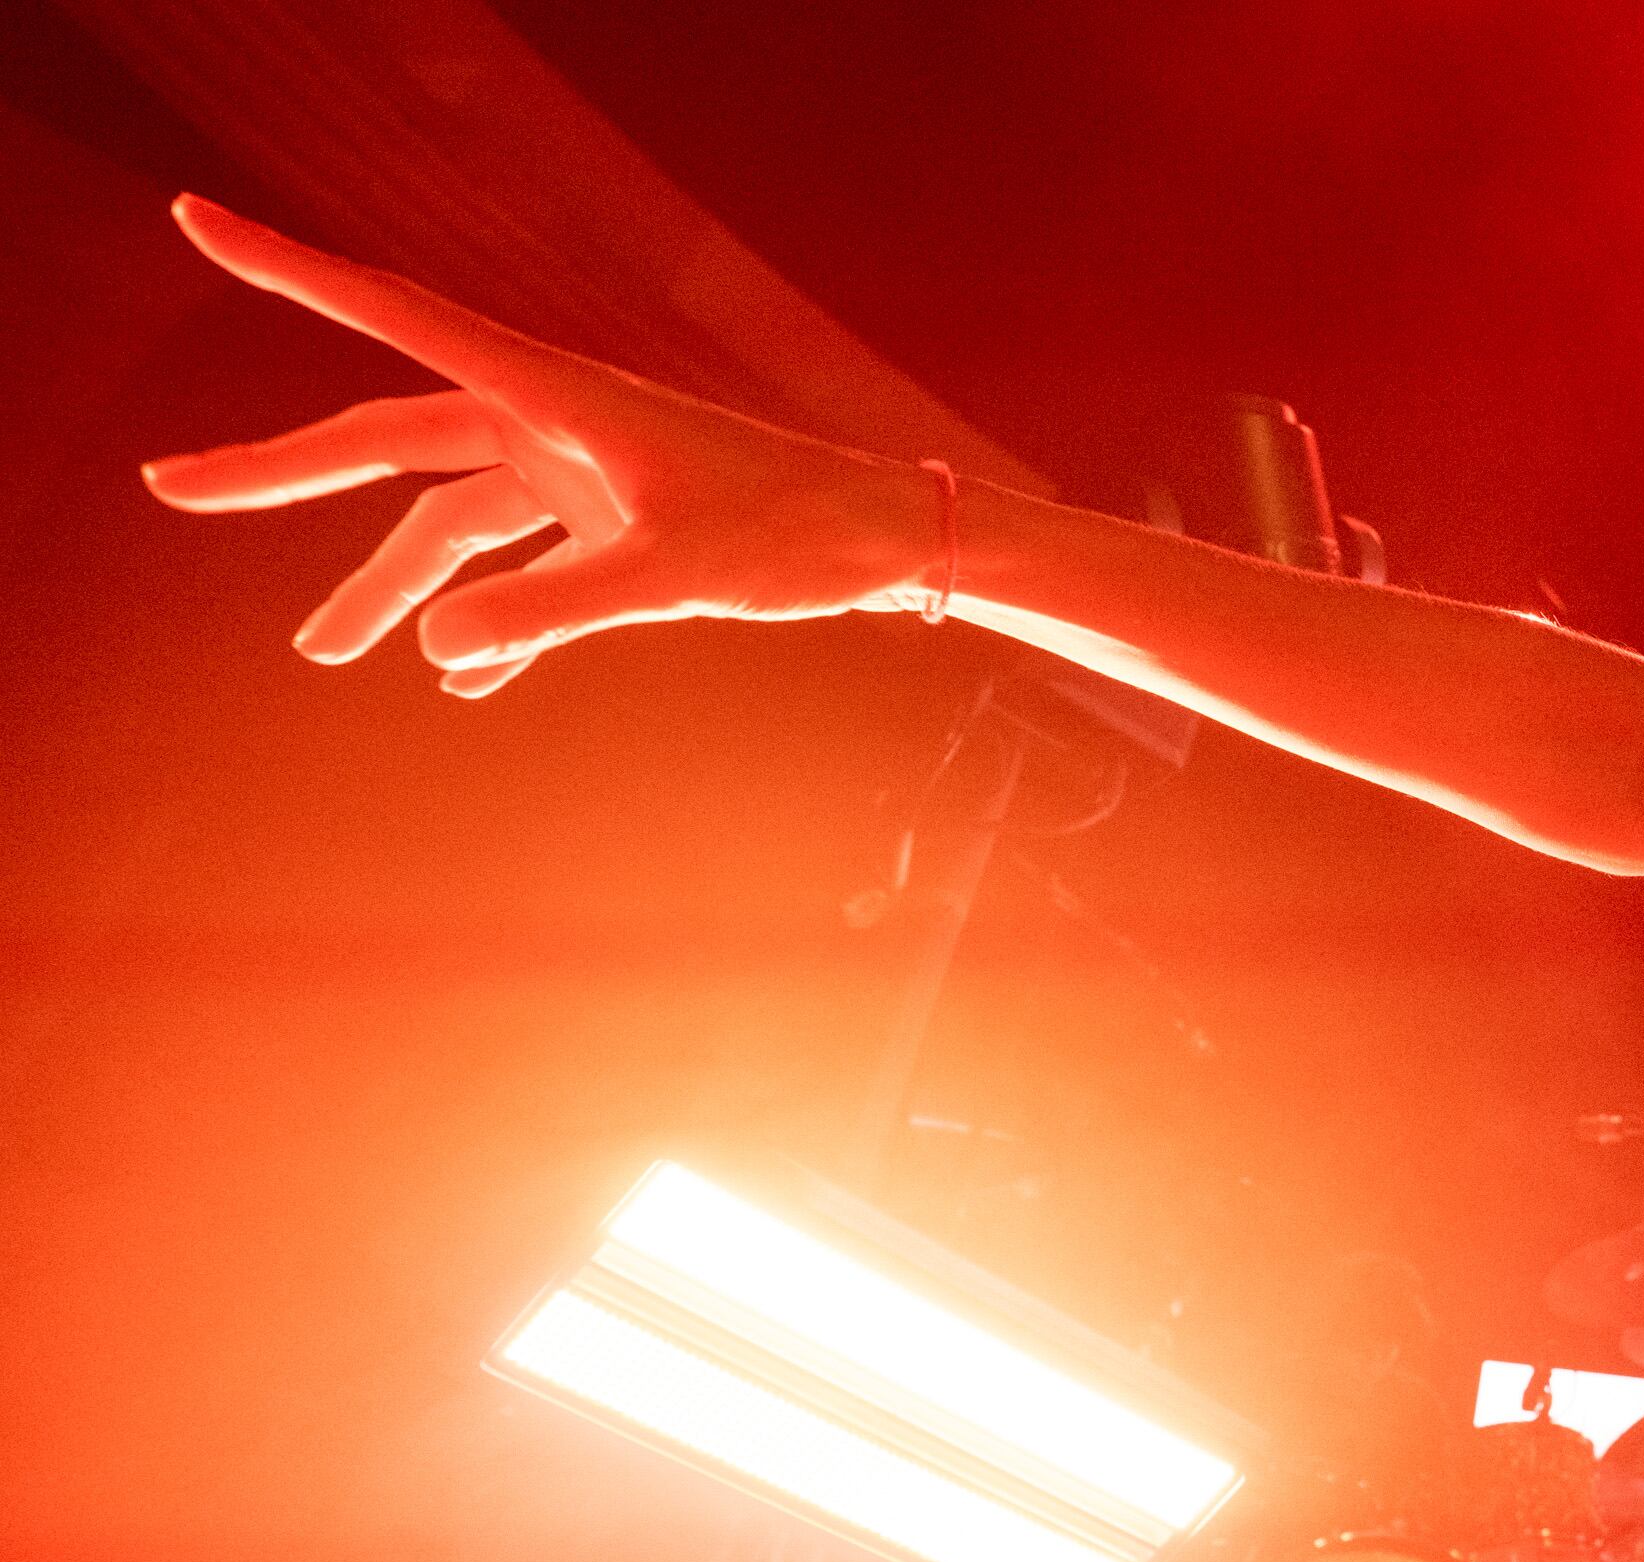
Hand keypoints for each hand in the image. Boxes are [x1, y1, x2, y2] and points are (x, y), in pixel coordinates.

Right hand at [138, 195, 935, 696]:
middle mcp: (551, 420)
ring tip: (323, 654)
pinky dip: (491, 617)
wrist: (890, 541)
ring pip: (451, 521)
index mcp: (552, 394)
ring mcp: (579, 470)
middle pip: (388, 441)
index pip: (391, 317)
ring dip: (389, 586)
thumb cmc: (796, 536)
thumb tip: (435, 647)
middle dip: (282, 471)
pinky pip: (523, 565)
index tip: (193, 219)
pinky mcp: (614, 520)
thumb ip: (554, 611)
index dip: (287, 269)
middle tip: (171, 488)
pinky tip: (464, 680)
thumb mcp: (671, 579)